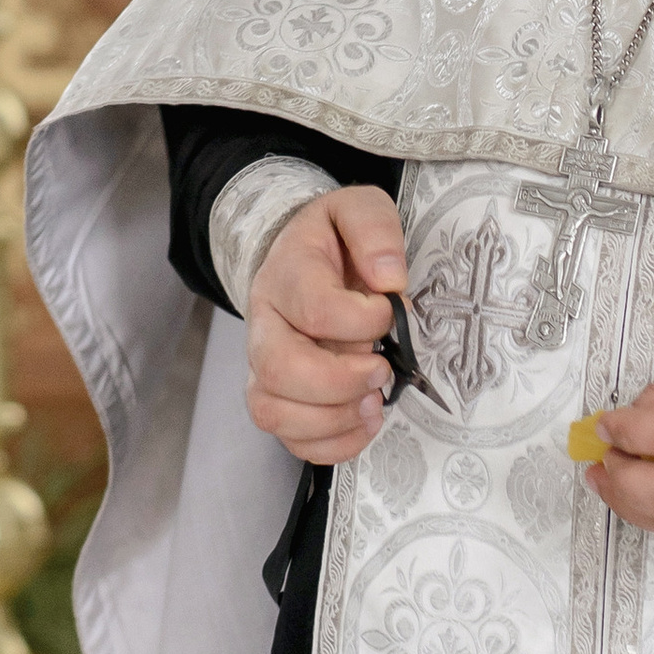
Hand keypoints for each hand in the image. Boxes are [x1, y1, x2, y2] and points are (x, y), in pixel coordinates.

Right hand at [244, 186, 406, 463]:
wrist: (300, 259)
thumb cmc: (334, 241)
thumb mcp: (358, 208)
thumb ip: (374, 229)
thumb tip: (389, 279)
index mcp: (286, 274)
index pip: (314, 308)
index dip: (362, 319)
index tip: (389, 311)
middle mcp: (265, 324)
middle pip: (280, 367)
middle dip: (340, 380)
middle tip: (380, 370)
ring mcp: (264, 366)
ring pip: (273, 411)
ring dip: (333, 419)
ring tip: (373, 402)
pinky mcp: (278, 399)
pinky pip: (290, 440)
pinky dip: (331, 445)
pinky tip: (363, 422)